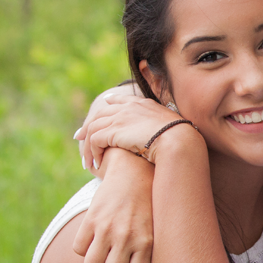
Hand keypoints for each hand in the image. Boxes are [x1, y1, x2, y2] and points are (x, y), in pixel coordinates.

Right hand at [72, 150, 154, 262]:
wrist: (135, 171)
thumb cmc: (149, 206)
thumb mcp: (157, 229)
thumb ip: (150, 253)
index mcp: (148, 243)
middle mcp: (127, 237)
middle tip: (115, 259)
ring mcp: (108, 228)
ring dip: (95, 262)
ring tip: (103, 250)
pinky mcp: (91, 218)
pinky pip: (78, 249)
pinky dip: (83, 247)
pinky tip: (94, 237)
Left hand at [77, 94, 198, 170]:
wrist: (179, 141)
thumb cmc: (182, 140)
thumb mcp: (174, 128)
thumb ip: (165, 127)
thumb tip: (170, 136)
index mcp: (143, 104)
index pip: (119, 100)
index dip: (108, 106)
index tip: (101, 111)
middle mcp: (129, 108)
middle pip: (100, 114)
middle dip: (88, 125)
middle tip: (80, 137)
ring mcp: (120, 118)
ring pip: (93, 128)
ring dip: (88, 145)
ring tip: (87, 159)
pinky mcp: (113, 131)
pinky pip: (94, 140)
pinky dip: (92, 151)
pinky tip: (96, 163)